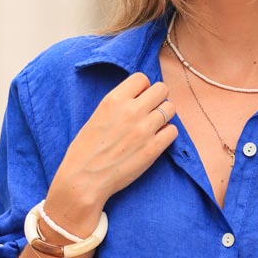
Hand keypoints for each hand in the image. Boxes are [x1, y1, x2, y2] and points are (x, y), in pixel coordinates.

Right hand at [44, 72, 177, 235]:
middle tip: (151, 111)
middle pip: (162, 89)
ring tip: (154, 126)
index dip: (143, 87)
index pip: (142, 78)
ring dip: (164, 115)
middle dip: (158, 98)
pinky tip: (156, 140)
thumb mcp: (97, 116)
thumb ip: (118, 105)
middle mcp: (131, 111)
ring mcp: (144, 129)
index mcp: (114, 99)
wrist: (84, 179)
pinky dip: (167, 134)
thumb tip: (136, 99)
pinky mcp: (153, 148)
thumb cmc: (85, 150)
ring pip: (170, 108)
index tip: (140, 98)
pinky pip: (173, 131)